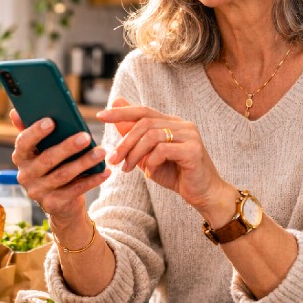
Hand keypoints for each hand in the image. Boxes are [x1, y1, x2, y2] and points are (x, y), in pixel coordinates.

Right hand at [8, 109, 109, 223]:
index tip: (52, 121)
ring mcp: (38, 191)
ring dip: (84, 163)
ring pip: (63, 175)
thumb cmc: (52, 166)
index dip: (36, 132)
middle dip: (67, 147)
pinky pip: (75, 190)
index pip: (23, 143)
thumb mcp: (40, 150)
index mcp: (20, 157)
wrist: (59, 202)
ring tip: (101, 152)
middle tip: (86, 136)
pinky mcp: (53, 204)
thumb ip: (30, 130)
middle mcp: (25, 175)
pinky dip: (92, 180)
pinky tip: (105, 171)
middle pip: (47, 159)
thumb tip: (15, 112)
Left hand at [97, 98, 235, 219]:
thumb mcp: (147, 155)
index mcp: (171, 122)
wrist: (202, 194)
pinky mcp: (193, 150)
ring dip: (134, 154)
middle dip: (124, 142)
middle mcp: (181, 124)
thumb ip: (133, 135)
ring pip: (151, 135)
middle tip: (112, 159)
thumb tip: (115, 109)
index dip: (121, 112)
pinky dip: (151, 162)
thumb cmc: (175, 174)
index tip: (100, 115)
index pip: (143, 110)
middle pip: (144, 123)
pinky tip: (151, 173)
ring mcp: (189, 135)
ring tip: (127, 169)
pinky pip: (163, 150)